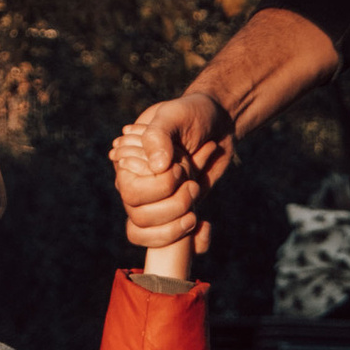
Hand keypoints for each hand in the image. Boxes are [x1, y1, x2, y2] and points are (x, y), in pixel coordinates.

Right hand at [111, 103, 224, 262]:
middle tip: (193, 181)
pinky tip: (205, 227)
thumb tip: (157, 168)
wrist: (221, 122)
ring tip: (198, 188)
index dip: (156, 187)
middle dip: (173, 203)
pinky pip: (178, 235)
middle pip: (141, 216)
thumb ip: (159, 136)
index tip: (178, 168)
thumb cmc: (193, 113)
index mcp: (128, 162)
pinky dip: (195, 237)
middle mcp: (141, 183)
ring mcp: (161, 198)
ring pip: (157, 230)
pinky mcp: (182, 208)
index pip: (129, 192)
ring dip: (182, 214)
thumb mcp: (174, 116)